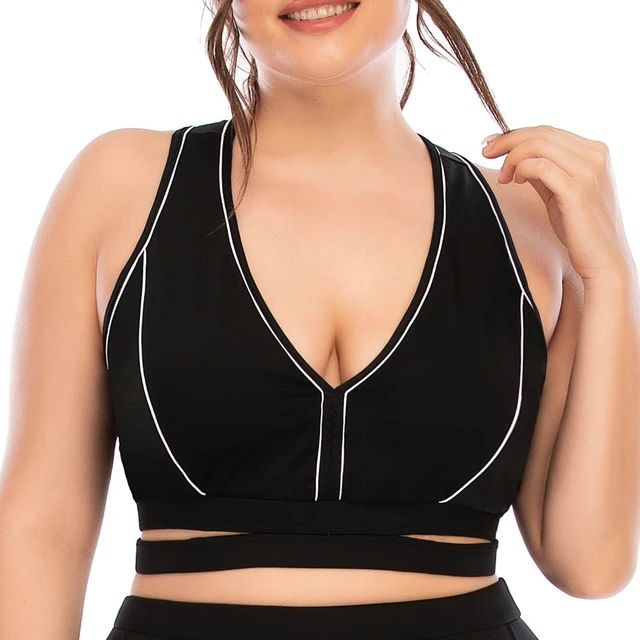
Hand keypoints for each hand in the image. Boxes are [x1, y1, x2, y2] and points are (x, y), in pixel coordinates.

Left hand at [482, 125, 633, 287]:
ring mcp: (588, 170)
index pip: (548, 131)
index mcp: (594, 152)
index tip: (492, 144)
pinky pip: (539, 166)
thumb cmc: (580, 228)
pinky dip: (521, 169)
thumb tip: (517, 157)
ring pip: (538, 145)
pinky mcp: (576, 189)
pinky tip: (515, 182)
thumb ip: (544, 172)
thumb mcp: (560, 192)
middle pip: (541, 133)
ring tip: (504, 178)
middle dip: (507, 141)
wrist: (603, 258)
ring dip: (512, 158)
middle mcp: (595, 155)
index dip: (515, 135)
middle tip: (486, 153)